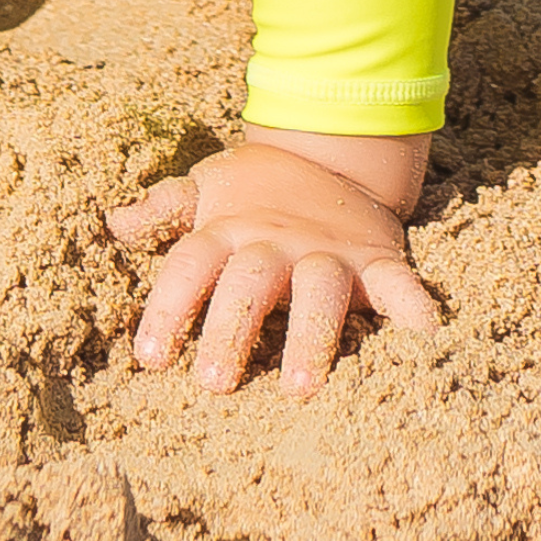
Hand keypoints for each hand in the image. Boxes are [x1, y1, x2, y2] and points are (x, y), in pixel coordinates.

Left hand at [106, 127, 437, 395]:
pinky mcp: (376, 261)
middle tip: (215, 384)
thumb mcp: (207, 188)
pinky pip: (399, 284)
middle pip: (249, 282)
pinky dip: (413, 308)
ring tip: (300, 389)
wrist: (331, 152)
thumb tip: (116, 224)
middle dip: (232, 329)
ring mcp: (328, 251)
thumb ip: (165, 208)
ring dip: (311, 336)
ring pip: (318, 291)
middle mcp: (274, 241)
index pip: (189, 266)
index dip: (168, 308)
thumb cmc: (255, 189)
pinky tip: (424, 339)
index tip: (150, 359)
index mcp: (228, 229)